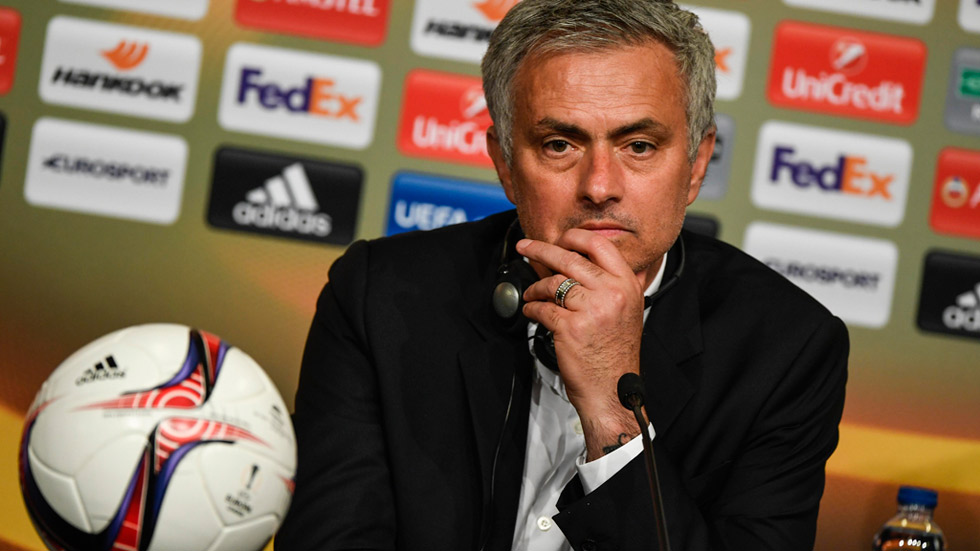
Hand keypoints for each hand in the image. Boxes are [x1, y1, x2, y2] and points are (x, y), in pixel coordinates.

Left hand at [516, 228, 648, 459]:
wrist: (613, 390)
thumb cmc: (616, 354)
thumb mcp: (628, 311)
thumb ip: (613, 284)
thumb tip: (584, 259)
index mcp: (627, 285)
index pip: (600, 246)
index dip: (575, 237)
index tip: (559, 238)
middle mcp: (611, 293)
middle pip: (569, 259)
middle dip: (541, 250)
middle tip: (526, 247)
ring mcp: (591, 310)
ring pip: (552, 283)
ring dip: (535, 287)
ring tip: (531, 294)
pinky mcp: (570, 327)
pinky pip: (542, 308)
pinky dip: (532, 308)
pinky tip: (532, 310)